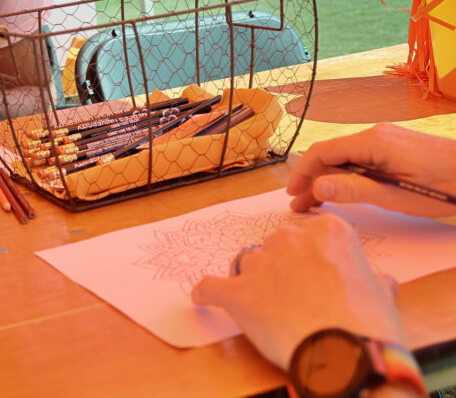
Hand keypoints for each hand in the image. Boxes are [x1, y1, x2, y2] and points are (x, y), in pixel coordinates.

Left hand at [191, 213, 403, 369]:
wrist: (342, 354)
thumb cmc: (367, 326)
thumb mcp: (381, 295)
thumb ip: (373, 280)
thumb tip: (380, 283)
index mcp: (328, 232)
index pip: (313, 233)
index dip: (315, 257)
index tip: (319, 274)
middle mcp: (290, 240)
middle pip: (277, 245)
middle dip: (283, 266)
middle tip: (296, 295)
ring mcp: (260, 264)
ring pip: (247, 263)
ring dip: (253, 280)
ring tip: (267, 307)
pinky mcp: (237, 292)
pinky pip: (211, 286)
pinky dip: (207, 293)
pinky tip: (203, 298)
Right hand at [288, 122, 455, 216]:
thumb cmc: (445, 187)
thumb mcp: (397, 196)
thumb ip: (355, 190)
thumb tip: (317, 187)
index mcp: (373, 141)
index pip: (323, 152)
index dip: (303, 172)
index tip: (292, 193)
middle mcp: (376, 133)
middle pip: (332, 154)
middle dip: (313, 179)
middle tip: (300, 205)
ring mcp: (386, 137)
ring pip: (346, 156)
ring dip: (329, 178)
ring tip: (318, 201)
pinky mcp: (396, 145)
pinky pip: (362, 156)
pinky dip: (347, 173)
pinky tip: (345, 189)